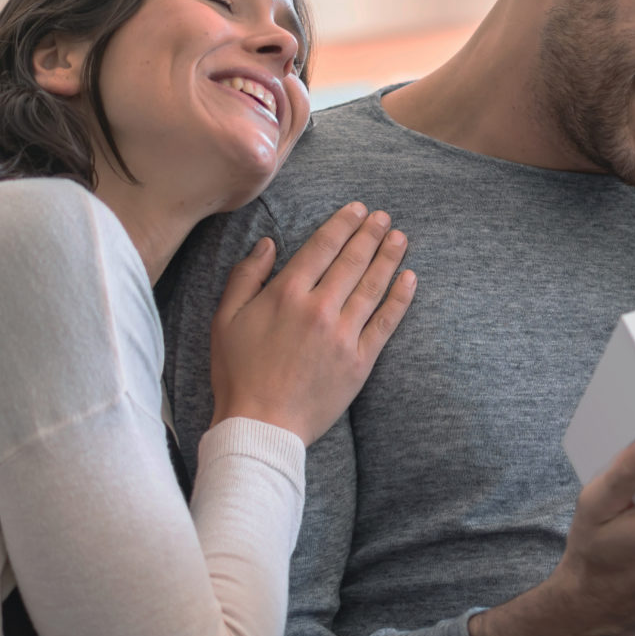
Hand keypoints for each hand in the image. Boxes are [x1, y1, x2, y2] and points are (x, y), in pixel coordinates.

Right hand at [211, 202, 416, 442]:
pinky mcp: (360, 362)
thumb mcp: (225, 319)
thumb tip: (268, 244)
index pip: (322, 247)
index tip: (356, 210)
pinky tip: (409, 278)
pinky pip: (385, 323)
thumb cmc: (238, 373)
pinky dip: (400, 298)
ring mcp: (343, 335)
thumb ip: (245, 277)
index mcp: (286, 294)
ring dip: (389, 257)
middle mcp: (319, 308)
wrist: (261, 425)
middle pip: (352, 261)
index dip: (342, 224)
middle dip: (370, 234)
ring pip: (373, 286)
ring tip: (400, 237)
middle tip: (384, 216)